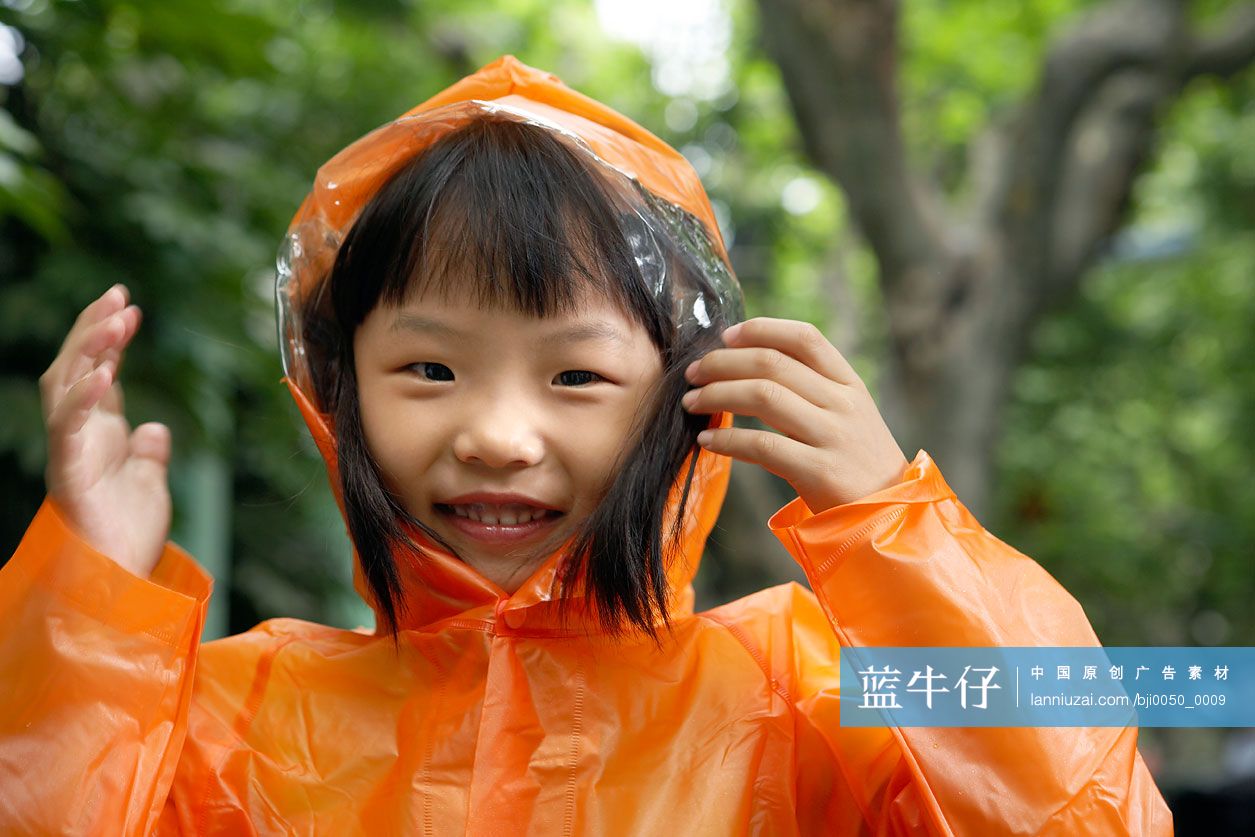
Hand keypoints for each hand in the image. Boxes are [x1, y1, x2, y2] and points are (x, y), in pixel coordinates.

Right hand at [39, 284, 171, 578]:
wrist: (120, 580)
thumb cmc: (129, 535)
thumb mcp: (149, 483)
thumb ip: (148, 453)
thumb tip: (155, 428)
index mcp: (97, 433)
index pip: (97, 371)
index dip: (107, 336)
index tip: (125, 301)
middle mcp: (78, 436)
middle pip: (75, 367)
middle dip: (95, 329)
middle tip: (120, 296)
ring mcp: (70, 452)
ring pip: (65, 388)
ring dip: (90, 351)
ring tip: (116, 321)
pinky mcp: (68, 475)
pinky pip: (68, 429)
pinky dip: (84, 399)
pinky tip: (104, 374)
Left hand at [682, 317, 908, 512]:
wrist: (889, 515)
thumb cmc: (856, 463)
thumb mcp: (847, 415)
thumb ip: (810, 389)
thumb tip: (747, 364)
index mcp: (849, 384)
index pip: (804, 338)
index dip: (761, 329)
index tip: (726, 336)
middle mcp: (843, 404)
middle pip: (772, 364)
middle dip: (723, 364)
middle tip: (693, 374)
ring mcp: (833, 436)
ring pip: (763, 397)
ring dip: (718, 395)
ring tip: (692, 403)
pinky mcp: (819, 472)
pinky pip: (762, 446)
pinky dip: (728, 439)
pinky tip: (708, 440)